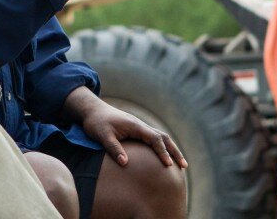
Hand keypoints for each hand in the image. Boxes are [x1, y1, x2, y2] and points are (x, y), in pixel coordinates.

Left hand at [63, 87, 186, 168]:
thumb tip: (125, 163)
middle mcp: (140, 125)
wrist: (92, 110)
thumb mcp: (102, 136)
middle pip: (163, 137)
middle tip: (184, 165)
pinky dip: (163, 147)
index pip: (154, 139)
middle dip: (174, 151)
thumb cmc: (96, 123)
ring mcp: (139, 127)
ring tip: (180, 163)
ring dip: (171, 149)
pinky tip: (164, 157)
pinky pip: (154, 138)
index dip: (162, 152)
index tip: (168, 165)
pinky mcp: (136, 130)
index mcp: (135, 126)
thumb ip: (114, 148)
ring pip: (160, 137)